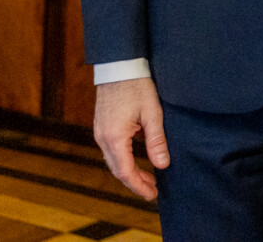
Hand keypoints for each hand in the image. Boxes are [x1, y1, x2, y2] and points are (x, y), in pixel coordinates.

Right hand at [93, 77, 168, 200]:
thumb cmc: (137, 86)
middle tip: (153, 191)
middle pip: (118, 170)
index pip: (126, 172)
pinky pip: (111, 151)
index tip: (152, 195)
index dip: (139, 186)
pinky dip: (124, 160)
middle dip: (135, 182)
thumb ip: (156, 140)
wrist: (119, 66)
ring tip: (148, 179)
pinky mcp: (102, 126)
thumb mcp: (152, 113)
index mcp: (115, 138)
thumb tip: (162, 165)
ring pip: (113, 161)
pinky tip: (137, 161)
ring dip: (129, 172)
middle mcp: (103, 138)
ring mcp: (100, 132)